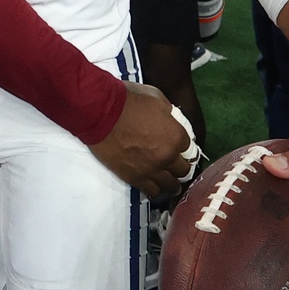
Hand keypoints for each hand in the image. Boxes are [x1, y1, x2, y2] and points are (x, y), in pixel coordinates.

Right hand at [87, 81, 194, 198]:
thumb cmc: (128, 101)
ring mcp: (151, 170)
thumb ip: (167, 112)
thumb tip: (169, 119)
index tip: (175, 143)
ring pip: (171, 185)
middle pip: (183, 169)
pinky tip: (155, 186)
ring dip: (172, 182)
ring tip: (170, 182)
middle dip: (180, 165)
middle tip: (174, 164)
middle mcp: (167, 156)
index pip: (188, 147)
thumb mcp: (156, 98)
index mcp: (175, 136)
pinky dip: (156, 189)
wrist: (100, 113)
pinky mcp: (134, 178)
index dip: (181, 144)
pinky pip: (152, 191)